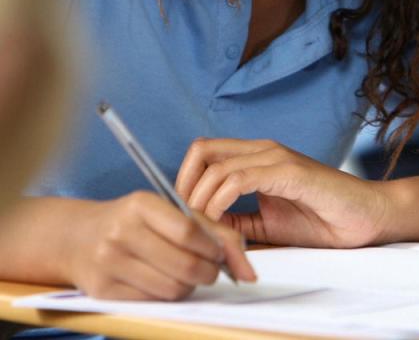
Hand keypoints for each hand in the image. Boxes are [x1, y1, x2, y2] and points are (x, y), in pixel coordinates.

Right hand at [64, 192, 255, 300]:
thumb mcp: (172, 213)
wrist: (79, 237)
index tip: (219, 254)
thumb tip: (250, 273)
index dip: (214, 249)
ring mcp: (108, 262)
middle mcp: (120, 231)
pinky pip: (153, 302)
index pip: (191, 233)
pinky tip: (163, 281)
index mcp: (141, 205)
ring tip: (186, 274)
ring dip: (189, 286)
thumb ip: (216, 233)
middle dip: (209, 273)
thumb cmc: (138, 223)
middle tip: (210, 270)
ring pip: (173, 288)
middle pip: (186, 266)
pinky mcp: (102, 290)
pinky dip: (167, 296)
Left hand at [175, 138, 390, 248]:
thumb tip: (201, 227)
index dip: (185, 181)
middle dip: (185, 187)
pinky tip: (221, 223)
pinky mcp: (290, 172)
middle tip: (188, 221)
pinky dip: (220, 202)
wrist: (366, 219)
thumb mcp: (266, 224)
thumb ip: (236, 221)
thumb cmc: (324, 221)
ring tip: (204, 229)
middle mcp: (264, 151)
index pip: (204, 154)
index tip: (184, 215)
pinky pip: (239, 180)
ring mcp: (277, 158)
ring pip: (216, 166)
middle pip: (201, 150)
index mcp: (258, 159)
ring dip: (200, 201)